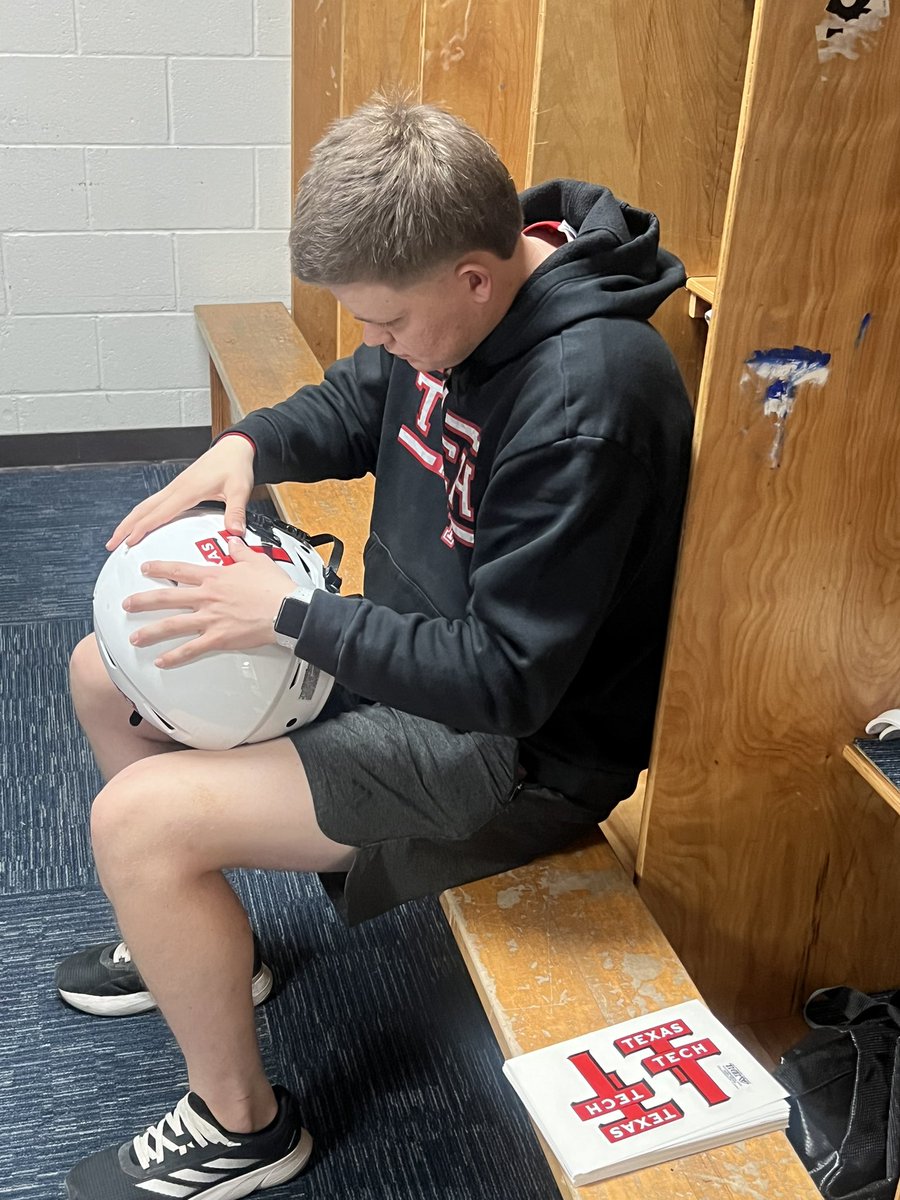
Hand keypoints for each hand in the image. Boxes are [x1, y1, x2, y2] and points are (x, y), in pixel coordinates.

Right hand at [108, 436, 255, 549]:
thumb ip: (236, 512)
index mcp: (188, 490)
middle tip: (112, 544)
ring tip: (119, 536)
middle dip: (126, 527)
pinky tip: (141, 522)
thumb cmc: (235, 466)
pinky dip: (143, 514)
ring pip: (146, 505)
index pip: (159, 513)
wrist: (234, 448)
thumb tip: (235, 532)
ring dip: (131, 520)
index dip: (142, 528)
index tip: (129, 542)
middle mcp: (177, 488)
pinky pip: (155, 502)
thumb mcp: (240, 490)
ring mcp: (176, 487)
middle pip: (144, 509)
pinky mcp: (179, 487)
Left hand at [124, 537, 297, 667]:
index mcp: (214, 577)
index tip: (145, 568)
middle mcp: (207, 597)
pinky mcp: (218, 638)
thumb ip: (241, 550)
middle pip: (167, 598)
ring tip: (135, 638)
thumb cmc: (275, 588)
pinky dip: (175, 656)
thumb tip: (234, 540)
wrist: (287, 610)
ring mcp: (210, 618)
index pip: (179, 570)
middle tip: (127, 605)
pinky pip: (191, 649)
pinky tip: (162, 661)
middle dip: (143, 601)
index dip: (159, 568)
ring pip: (173, 625)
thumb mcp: (257, 560)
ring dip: (151, 632)